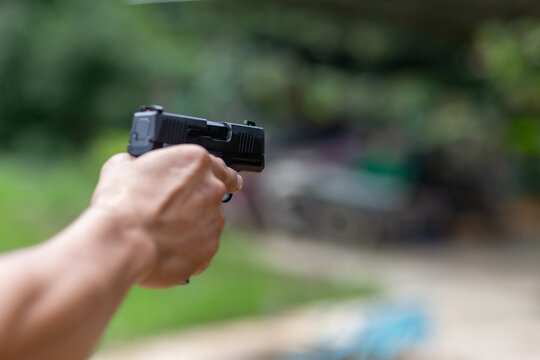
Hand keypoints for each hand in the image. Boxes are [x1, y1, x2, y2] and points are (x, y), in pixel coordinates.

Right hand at [90, 145, 241, 287]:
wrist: (122, 243)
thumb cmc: (121, 202)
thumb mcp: (124, 165)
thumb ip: (142, 163)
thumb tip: (136, 166)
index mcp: (197, 162)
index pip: (221, 167)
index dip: (216, 176)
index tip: (216, 183)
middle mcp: (213, 189)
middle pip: (212, 196)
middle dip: (195, 202)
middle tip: (168, 210)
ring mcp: (214, 221)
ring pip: (207, 222)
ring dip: (191, 226)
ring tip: (159, 231)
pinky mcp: (209, 249)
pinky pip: (201, 247)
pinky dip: (187, 248)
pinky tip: (163, 248)